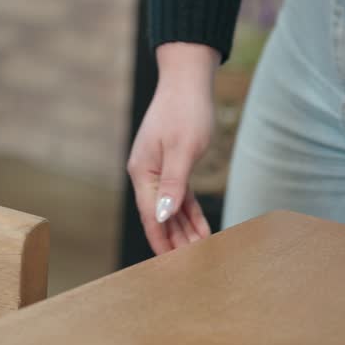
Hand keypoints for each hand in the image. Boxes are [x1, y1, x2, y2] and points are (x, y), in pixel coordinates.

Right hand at [128, 42, 217, 254]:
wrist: (187, 80)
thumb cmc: (186, 111)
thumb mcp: (183, 149)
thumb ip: (173, 184)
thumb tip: (162, 216)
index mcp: (143, 172)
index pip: (151, 215)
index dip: (162, 240)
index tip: (171, 264)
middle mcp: (147, 174)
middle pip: (160, 216)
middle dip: (175, 240)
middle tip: (192, 264)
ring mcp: (158, 170)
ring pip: (171, 209)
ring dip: (185, 229)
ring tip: (200, 251)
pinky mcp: (172, 165)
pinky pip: (180, 196)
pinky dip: (191, 212)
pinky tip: (201, 228)